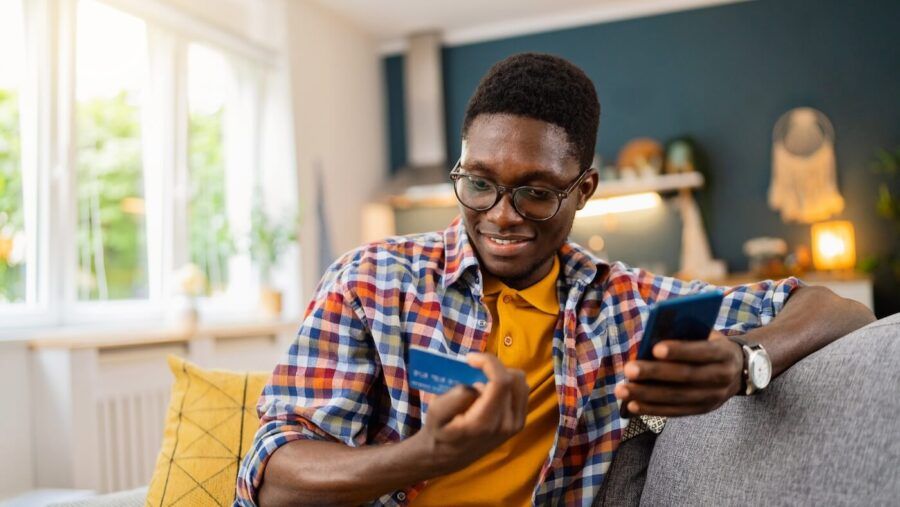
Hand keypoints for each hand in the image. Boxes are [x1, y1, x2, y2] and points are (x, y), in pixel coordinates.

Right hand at [410, 353, 528, 475]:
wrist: (450, 456)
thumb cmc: (440, 431)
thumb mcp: (435, 414)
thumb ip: (453, 397)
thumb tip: (474, 386)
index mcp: (485, 422)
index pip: (501, 382)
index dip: (489, 362)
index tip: (470, 358)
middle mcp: (506, 424)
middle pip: (513, 378)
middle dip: (493, 367)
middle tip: (474, 369)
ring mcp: (516, 424)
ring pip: (521, 382)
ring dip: (501, 374)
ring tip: (481, 381)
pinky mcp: (519, 423)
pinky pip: (522, 391)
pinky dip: (508, 383)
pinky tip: (490, 390)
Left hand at [614, 331, 743, 416]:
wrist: (738, 370)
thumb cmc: (710, 344)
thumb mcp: (706, 333)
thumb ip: (685, 333)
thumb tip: (652, 335)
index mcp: (724, 353)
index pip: (702, 351)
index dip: (680, 350)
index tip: (654, 348)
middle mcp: (722, 377)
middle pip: (686, 376)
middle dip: (655, 373)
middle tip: (629, 369)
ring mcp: (713, 397)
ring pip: (677, 397)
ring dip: (647, 395)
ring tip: (622, 390)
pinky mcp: (702, 410)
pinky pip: (675, 412)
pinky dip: (652, 409)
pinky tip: (631, 405)